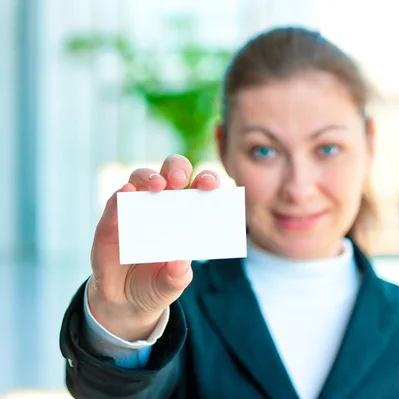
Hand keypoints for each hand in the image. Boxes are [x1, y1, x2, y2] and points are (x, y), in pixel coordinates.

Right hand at [87, 154, 220, 340]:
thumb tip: (180, 262)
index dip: (206, 180)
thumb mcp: (171, 284)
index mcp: (185, 214)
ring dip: (149, 177)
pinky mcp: (111, 220)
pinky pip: (115, 201)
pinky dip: (121, 194)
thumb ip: (177, 275)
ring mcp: (135, 209)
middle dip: (177, 169)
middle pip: (170, 172)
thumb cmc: (157, 284)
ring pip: (140, 178)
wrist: (125, 301)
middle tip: (180, 180)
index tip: (211, 185)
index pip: (198, 188)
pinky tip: (126, 192)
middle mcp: (161, 205)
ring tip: (158, 185)